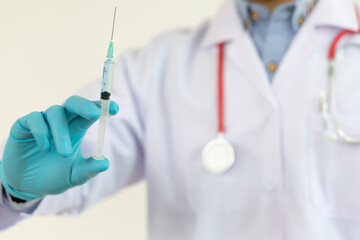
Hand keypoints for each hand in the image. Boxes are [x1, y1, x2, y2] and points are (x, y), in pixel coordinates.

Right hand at [0, 96, 118, 200]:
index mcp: (76, 129)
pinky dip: (42, 131)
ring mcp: (43, 122)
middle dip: (85, 106)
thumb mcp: (74, 176)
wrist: (25, 186)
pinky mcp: (24, 126)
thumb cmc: (53, 176)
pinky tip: (45, 147)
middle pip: (74, 103)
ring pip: (55, 112)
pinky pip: (34, 119)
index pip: (90, 113)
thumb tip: (105, 163)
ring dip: (62, 132)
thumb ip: (88, 170)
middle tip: (94, 114)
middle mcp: (61, 122)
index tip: (116, 108)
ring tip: (65, 154)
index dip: (101, 108)